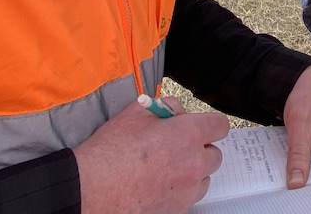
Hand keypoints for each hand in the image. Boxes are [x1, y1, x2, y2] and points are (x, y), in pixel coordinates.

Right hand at [74, 97, 228, 213]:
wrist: (90, 190)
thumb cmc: (109, 153)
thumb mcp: (135, 113)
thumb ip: (164, 107)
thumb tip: (174, 110)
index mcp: (188, 136)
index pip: (220, 126)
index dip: (209, 124)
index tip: (200, 126)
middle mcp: (193, 165)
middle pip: (214, 155)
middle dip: (199, 149)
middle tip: (176, 147)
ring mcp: (186, 192)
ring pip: (203, 179)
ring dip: (192, 173)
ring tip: (165, 169)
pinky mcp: (177, 211)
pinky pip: (188, 199)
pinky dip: (179, 192)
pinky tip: (157, 186)